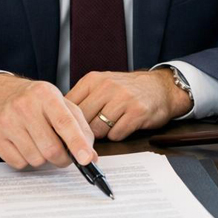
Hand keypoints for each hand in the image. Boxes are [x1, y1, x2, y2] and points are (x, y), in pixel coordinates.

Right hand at [0, 73, 95, 169]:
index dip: (77, 143)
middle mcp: (24, 106)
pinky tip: (24, 144)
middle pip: (51, 148)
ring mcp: (7, 122)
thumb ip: (79, 126)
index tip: (86, 159)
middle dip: (62, 158)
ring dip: (43, 158)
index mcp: (45, 94)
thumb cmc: (33, 99)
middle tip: (64, 154)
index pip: (64, 122)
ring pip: (36, 159)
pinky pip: (19, 163)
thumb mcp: (60, 102)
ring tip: (39, 142)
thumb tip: (90, 156)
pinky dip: (26, 160)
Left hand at [65, 69, 192, 140]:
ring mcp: (123, 99)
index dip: (67, 122)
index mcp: (93, 80)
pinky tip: (122, 128)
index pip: (69, 106)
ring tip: (108, 128)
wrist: (160, 87)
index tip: (67, 132)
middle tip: (87, 137)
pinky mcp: (137, 113)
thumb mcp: (102, 85)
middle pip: (82, 120)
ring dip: (101, 135)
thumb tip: (57, 119)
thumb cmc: (126, 90)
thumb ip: (82, 98)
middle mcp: (107, 87)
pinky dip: (117, 136)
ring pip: (98, 130)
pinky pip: (117, 134)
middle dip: (83, 132)